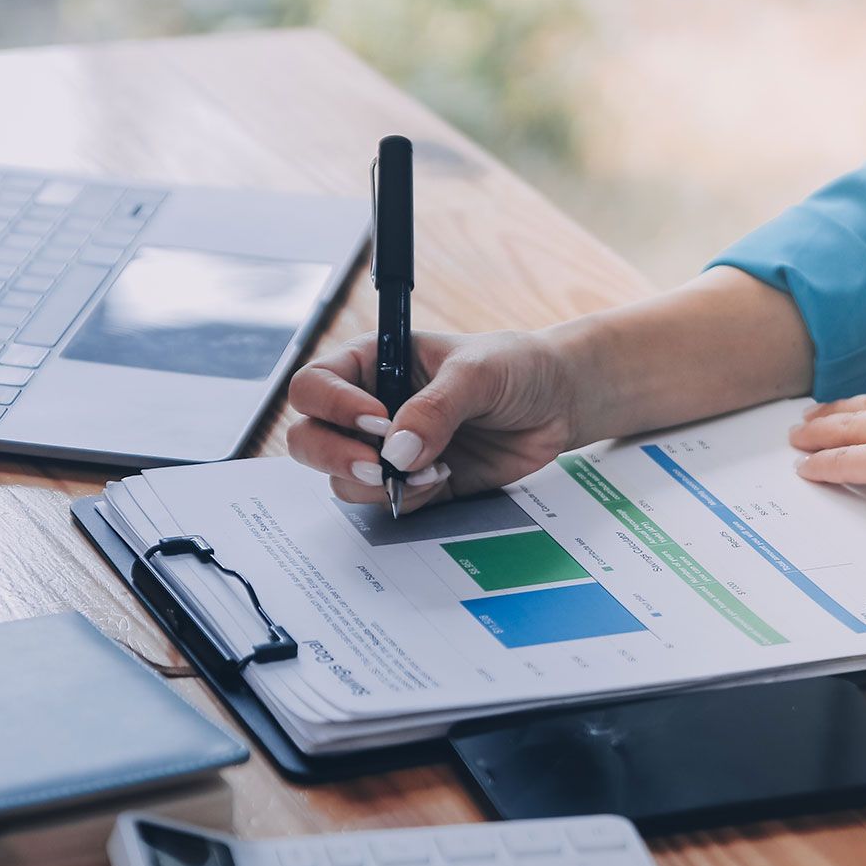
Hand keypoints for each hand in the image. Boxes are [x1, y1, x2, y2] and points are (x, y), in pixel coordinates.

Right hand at [287, 327, 580, 512]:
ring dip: (377, 485)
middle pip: (307, 437)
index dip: (332, 406)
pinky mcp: (409, 483)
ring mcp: (386, 448)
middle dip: (336, 457)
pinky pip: (381, 504)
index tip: (378, 419)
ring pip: (340, 478)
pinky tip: (442, 479)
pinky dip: (405, 501)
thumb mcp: (478, 373)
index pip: (314, 385)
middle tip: (381, 468)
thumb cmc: (515, 367)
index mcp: (371, 361)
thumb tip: (396, 451)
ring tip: (431, 470)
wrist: (557, 404)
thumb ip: (435, 408)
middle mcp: (366, 405)